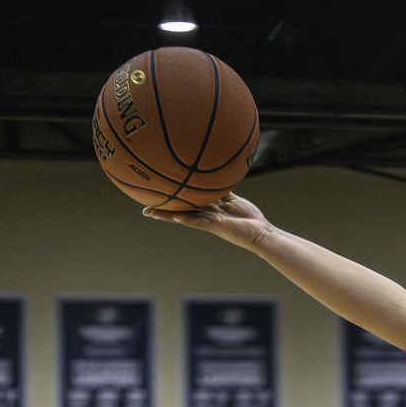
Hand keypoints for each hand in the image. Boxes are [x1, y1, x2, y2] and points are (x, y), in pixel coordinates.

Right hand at [143, 193, 273, 251]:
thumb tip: (215, 175)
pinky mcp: (215, 226)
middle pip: (179, 212)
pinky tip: (173, 217)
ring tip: (151, 212)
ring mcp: (208, 222)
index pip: (186, 204)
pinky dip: (186, 219)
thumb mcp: (232, 199)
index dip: (171, 201)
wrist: (261, 231)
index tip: (155, 197)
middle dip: (162, 211)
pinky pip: (198, 222)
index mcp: (208, 210)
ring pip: (184, 217)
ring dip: (167, 216)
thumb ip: (222, 189)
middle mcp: (205, 217)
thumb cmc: (248, 218)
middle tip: (144, 209)